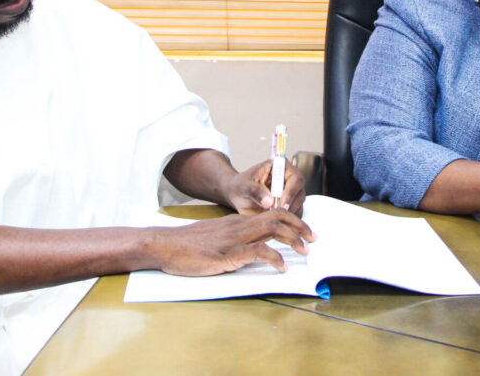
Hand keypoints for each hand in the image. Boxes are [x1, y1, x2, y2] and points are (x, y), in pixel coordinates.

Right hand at [152, 210, 315, 275]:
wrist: (165, 245)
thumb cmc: (186, 245)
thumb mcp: (214, 238)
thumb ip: (232, 240)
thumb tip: (249, 250)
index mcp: (237, 221)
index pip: (272, 213)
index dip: (292, 221)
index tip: (305, 232)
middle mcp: (239, 225)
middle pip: (278, 217)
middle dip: (300, 227)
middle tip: (313, 240)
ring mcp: (235, 238)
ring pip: (273, 229)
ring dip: (293, 239)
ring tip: (304, 251)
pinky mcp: (229, 253)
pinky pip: (259, 250)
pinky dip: (275, 257)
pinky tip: (282, 266)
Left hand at [223, 159, 306, 215]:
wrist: (237, 195)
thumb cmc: (240, 186)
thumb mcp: (243, 186)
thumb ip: (254, 191)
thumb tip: (269, 201)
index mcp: (280, 167)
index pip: (295, 178)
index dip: (291, 192)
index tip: (282, 205)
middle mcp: (289, 179)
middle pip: (300, 193)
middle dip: (290, 206)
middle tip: (276, 214)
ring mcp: (291, 193)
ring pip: (298, 206)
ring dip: (288, 214)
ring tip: (271, 217)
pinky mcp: (289, 206)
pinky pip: (294, 215)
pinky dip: (287, 221)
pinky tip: (274, 221)